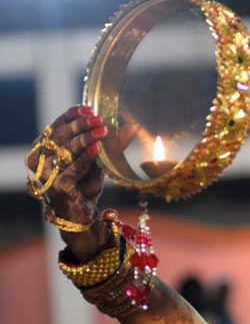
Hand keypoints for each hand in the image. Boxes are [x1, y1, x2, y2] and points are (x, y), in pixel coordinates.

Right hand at [24, 106, 107, 258]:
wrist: (82, 214)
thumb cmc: (86, 185)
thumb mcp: (99, 161)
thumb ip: (112, 145)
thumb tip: (133, 126)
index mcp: (47, 149)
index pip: (55, 127)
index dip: (70, 116)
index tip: (88, 108)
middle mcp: (43, 160)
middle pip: (60, 136)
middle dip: (80, 125)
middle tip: (97, 118)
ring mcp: (49, 174)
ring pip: (65, 151)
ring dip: (85, 138)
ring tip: (102, 130)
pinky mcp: (59, 187)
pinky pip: (74, 169)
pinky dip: (86, 158)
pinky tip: (97, 149)